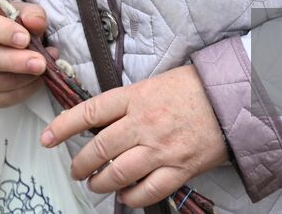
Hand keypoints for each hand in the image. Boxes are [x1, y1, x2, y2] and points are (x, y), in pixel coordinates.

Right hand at [0, 1, 55, 107]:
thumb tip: (36, 22)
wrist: (5, 44)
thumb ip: (29, 13)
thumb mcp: (19, 12)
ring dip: (23, 77)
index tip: (25, 38)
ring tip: (43, 68)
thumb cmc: (10, 25)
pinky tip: (38, 80)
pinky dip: (23, 91)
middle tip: (40, 62)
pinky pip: (2, 99)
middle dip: (14, 62)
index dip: (1, 32)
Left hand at [42, 65, 227, 207]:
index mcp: (136, 97)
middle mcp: (144, 123)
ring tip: (96, 183)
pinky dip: (131, 197)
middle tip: (76, 169)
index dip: (63, 126)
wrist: (233, 98)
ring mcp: (161, 148)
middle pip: (98, 149)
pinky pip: (147, 191)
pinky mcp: (179, 168)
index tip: (47, 138)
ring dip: (101, 183)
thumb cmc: (193, 88)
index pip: (90, 112)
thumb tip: (101, 122)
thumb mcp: (154, 83)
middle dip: (80, 164)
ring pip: (118, 174)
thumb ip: (128, 103)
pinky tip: (125, 196)